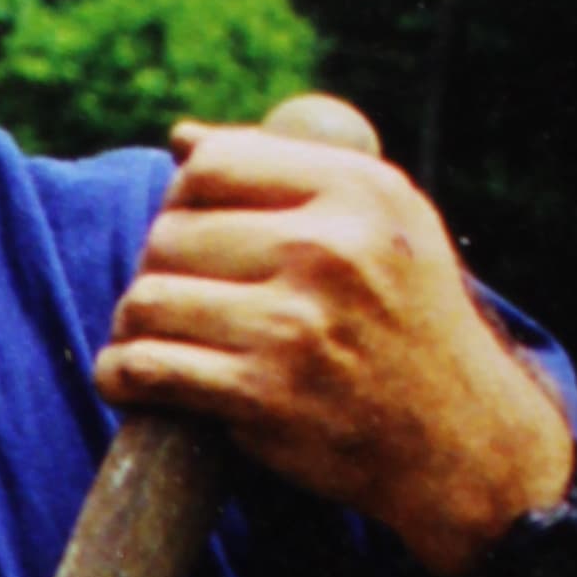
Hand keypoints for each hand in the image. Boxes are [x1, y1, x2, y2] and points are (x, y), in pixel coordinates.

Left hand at [92, 96, 575, 576]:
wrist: (456, 438)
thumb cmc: (407, 322)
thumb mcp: (384, 223)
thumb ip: (290, 173)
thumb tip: (183, 139)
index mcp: (358, 191)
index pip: (213, 164)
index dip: (181, 199)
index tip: (191, 236)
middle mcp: (328, 248)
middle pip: (171, 233)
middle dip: (156, 267)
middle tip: (174, 299)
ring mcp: (294, 323)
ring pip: (149, 299)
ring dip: (133, 323)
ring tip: (150, 338)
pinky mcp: (263, 394)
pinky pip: (148, 367)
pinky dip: (120, 374)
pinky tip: (127, 378)